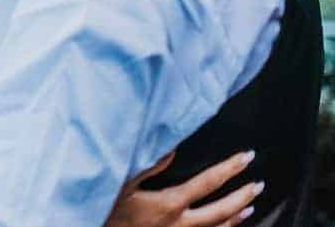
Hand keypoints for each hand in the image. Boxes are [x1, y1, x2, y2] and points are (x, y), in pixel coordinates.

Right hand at [105, 150, 262, 226]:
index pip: (207, 182)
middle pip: (221, 210)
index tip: (246, 156)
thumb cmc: (112, 211)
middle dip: (242, 195)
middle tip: (258, 183)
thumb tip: (172, 150)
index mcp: (171, 203)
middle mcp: (182, 223)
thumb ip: (148, 167)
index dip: (229, 168)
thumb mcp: (124, 184)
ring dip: (237, 217)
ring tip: (251, 206)